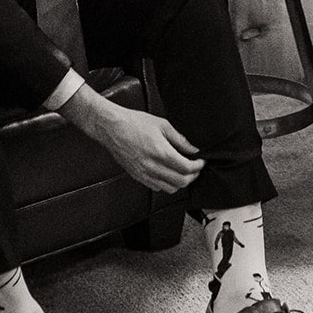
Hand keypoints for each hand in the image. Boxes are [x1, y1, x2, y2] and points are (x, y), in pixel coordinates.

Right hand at [61, 83, 204, 192]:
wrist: (112, 127)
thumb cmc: (133, 123)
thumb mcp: (162, 125)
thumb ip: (180, 139)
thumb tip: (192, 149)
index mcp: (161, 153)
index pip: (186, 168)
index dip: (198, 167)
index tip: (201, 162)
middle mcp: (153, 167)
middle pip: (181, 182)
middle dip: (192, 176)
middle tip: (196, 168)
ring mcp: (144, 174)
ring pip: (169, 188)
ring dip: (180, 183)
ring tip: (184, 173)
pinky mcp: (137, 176)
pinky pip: (156, 187)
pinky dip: (166, 184)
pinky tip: (168, 175)